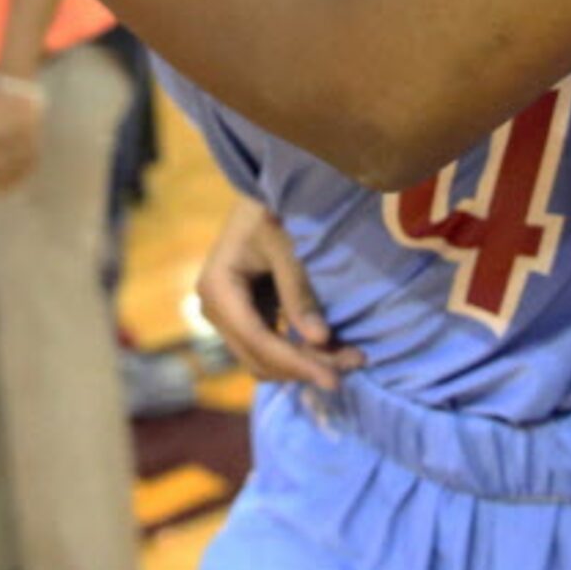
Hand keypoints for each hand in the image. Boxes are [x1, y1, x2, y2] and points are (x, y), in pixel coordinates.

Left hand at [0, 77, 43, 191]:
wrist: (13, 77)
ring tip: (10, 190)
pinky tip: (25, 175)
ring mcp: (19, 127)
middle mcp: (2, 128)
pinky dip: (28, 165)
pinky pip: (31, 150)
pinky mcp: (33, 126)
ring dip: (14, 177)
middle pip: (0, 161)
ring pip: (17, 159)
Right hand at [195, 196, 361, 392]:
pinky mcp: (246, 316)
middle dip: (306, 366)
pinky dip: (301, 352)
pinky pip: (271, 347)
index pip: (257, 339)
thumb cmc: (274, 207)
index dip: (296, 362)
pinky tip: (334, 348)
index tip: (334, 378)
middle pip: (260, 357)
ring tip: (350, 358)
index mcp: (217, 287)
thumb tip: (318, 339)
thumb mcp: (287, 244)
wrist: (265, 192)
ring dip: (306, 364)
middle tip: (354, 364)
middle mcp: (215, 308)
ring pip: (266, 359)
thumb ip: (299, 291)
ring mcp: (229, 315)